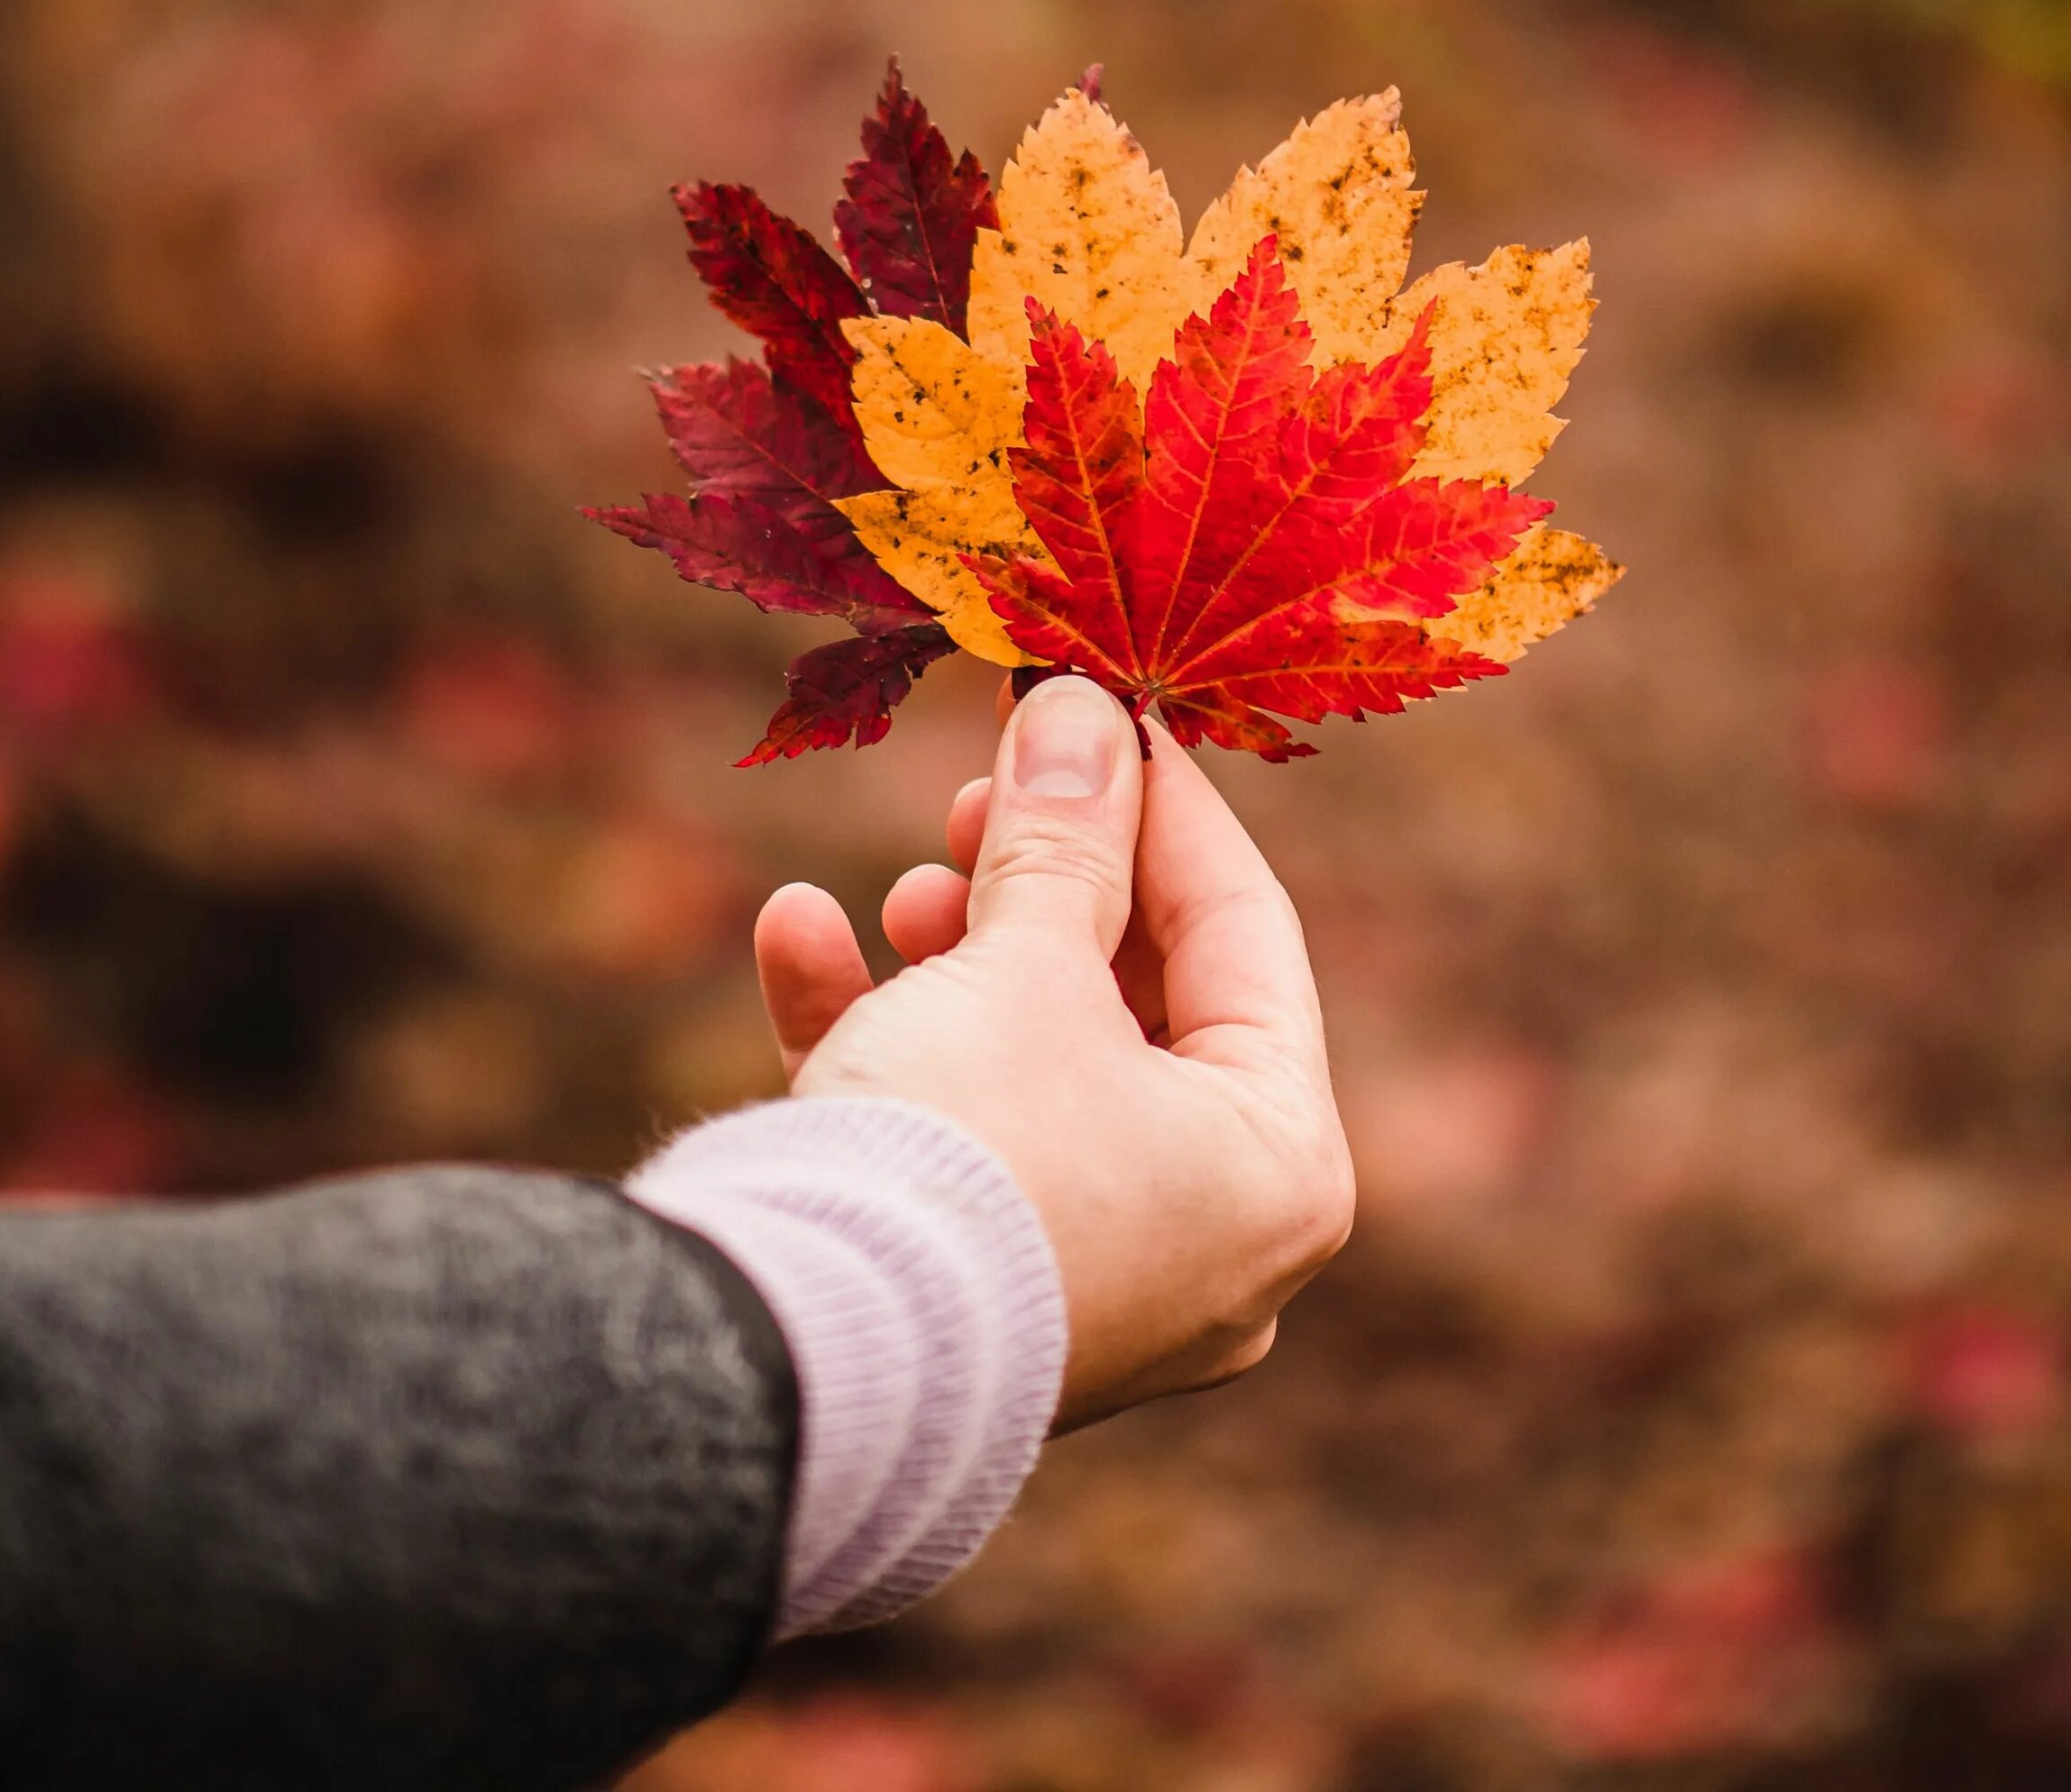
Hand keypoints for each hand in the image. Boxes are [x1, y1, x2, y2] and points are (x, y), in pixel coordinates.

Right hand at [751, 676, 1355, 1427]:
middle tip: (977, 795)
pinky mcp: (971, 1298)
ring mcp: (1092, 1280)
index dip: (1164, 804)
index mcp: (1279, 1166)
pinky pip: (951, 1138)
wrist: (791, 1362)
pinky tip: (797, 932)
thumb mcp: (1022, 961)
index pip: (1244, 934)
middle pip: (1139, 1000)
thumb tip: (1079, 708)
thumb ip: (1062, 831)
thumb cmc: (964, 1151)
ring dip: (960, 949)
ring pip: (1039, 1062)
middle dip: (1046, 879)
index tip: (1103, 708)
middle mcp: (1209, 1241)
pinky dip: (886, 1034)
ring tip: (905, 891)